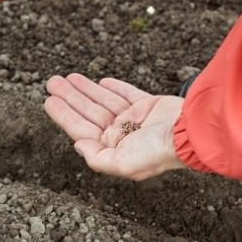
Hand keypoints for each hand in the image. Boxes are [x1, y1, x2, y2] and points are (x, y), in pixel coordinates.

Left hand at [44, 73, 185, 180]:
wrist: (192, 133)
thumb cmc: (158, 152)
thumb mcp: (123, 165)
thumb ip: (97, 158)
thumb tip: (77, 145)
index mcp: (113, 149)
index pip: (81, 129)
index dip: (63, 115)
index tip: (49, 101)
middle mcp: (122, 135)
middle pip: (88, 112)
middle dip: (69, 97)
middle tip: (52, 82)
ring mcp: (136, 119)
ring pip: (103, 101)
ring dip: (85, 89)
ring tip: (67, 77)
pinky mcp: (150, 105)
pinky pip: (126, 94)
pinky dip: (113, 87)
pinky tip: (100, 81)